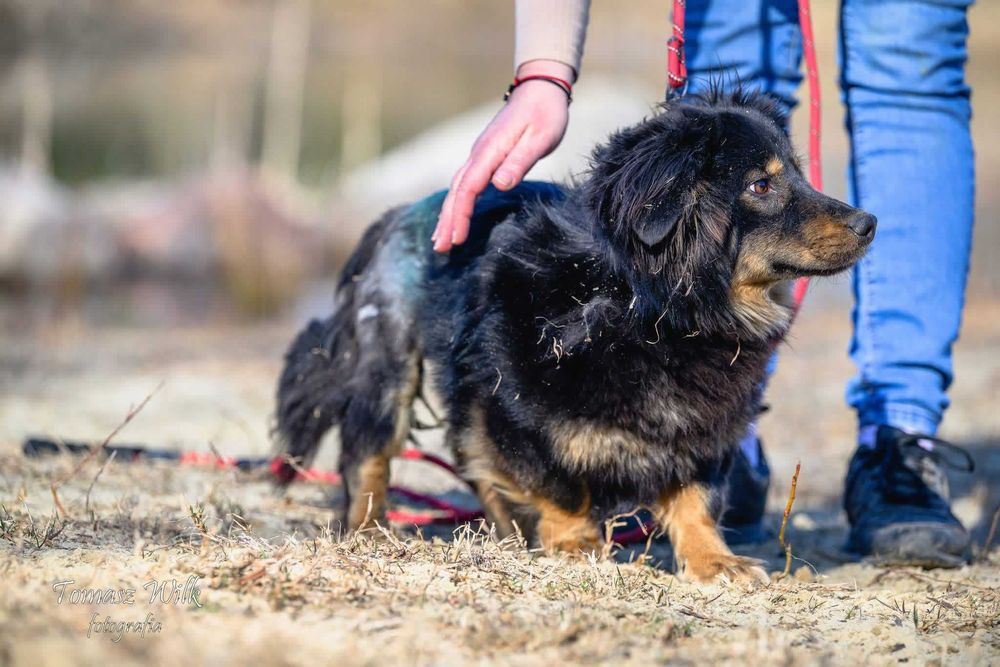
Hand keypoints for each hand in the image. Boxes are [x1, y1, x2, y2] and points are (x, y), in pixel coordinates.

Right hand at [432, 60, 572, 252]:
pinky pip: (464, 183)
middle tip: (440, 248)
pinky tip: (454, 215)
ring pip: (457, 188)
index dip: (461, 215)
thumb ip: (519, 161)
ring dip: (447, 214)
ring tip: (439, 239)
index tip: (457, 239)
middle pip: (457, 191)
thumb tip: (500, 185)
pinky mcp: (485, 155)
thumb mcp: (540, 138)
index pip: (469, 188)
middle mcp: (479, 153)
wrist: (540, 88)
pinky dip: (456, 202)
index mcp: (490, 151)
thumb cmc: (545, 114)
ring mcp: (480, 154)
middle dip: (447, 220)